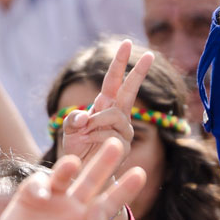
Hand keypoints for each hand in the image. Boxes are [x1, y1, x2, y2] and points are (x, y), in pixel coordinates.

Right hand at [0, 138, 145, 219]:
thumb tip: (102, 205)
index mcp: (88, 219)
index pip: (111, 201)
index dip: (125, 188)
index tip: (141, 173)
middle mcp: (73, 205)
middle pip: (91, 179)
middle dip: (104, 162)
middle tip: (117, 143)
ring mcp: (52, 199)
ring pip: (64, 175)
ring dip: (68, 166)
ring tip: (74, 161)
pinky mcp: (29, 196)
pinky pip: (38, 183)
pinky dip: (39, 187)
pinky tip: (41, 197)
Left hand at [61, 39, 152, 166]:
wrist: (81, 175)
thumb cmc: (76, 150)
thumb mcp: (68, 130)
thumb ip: (73, 120)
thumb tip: (84, 116)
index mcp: (105, 105)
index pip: (114, 80)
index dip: (120, 63)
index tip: (127, 44)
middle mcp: (119, 115)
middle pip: (130, 90)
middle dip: (138, 72)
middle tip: (150, 54)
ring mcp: (124, 130)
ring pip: (113, 114)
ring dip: (95, 122)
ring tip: (84, 135)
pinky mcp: (125, 145)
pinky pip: (110, 133)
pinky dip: (95, 137)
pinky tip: (89, 144)